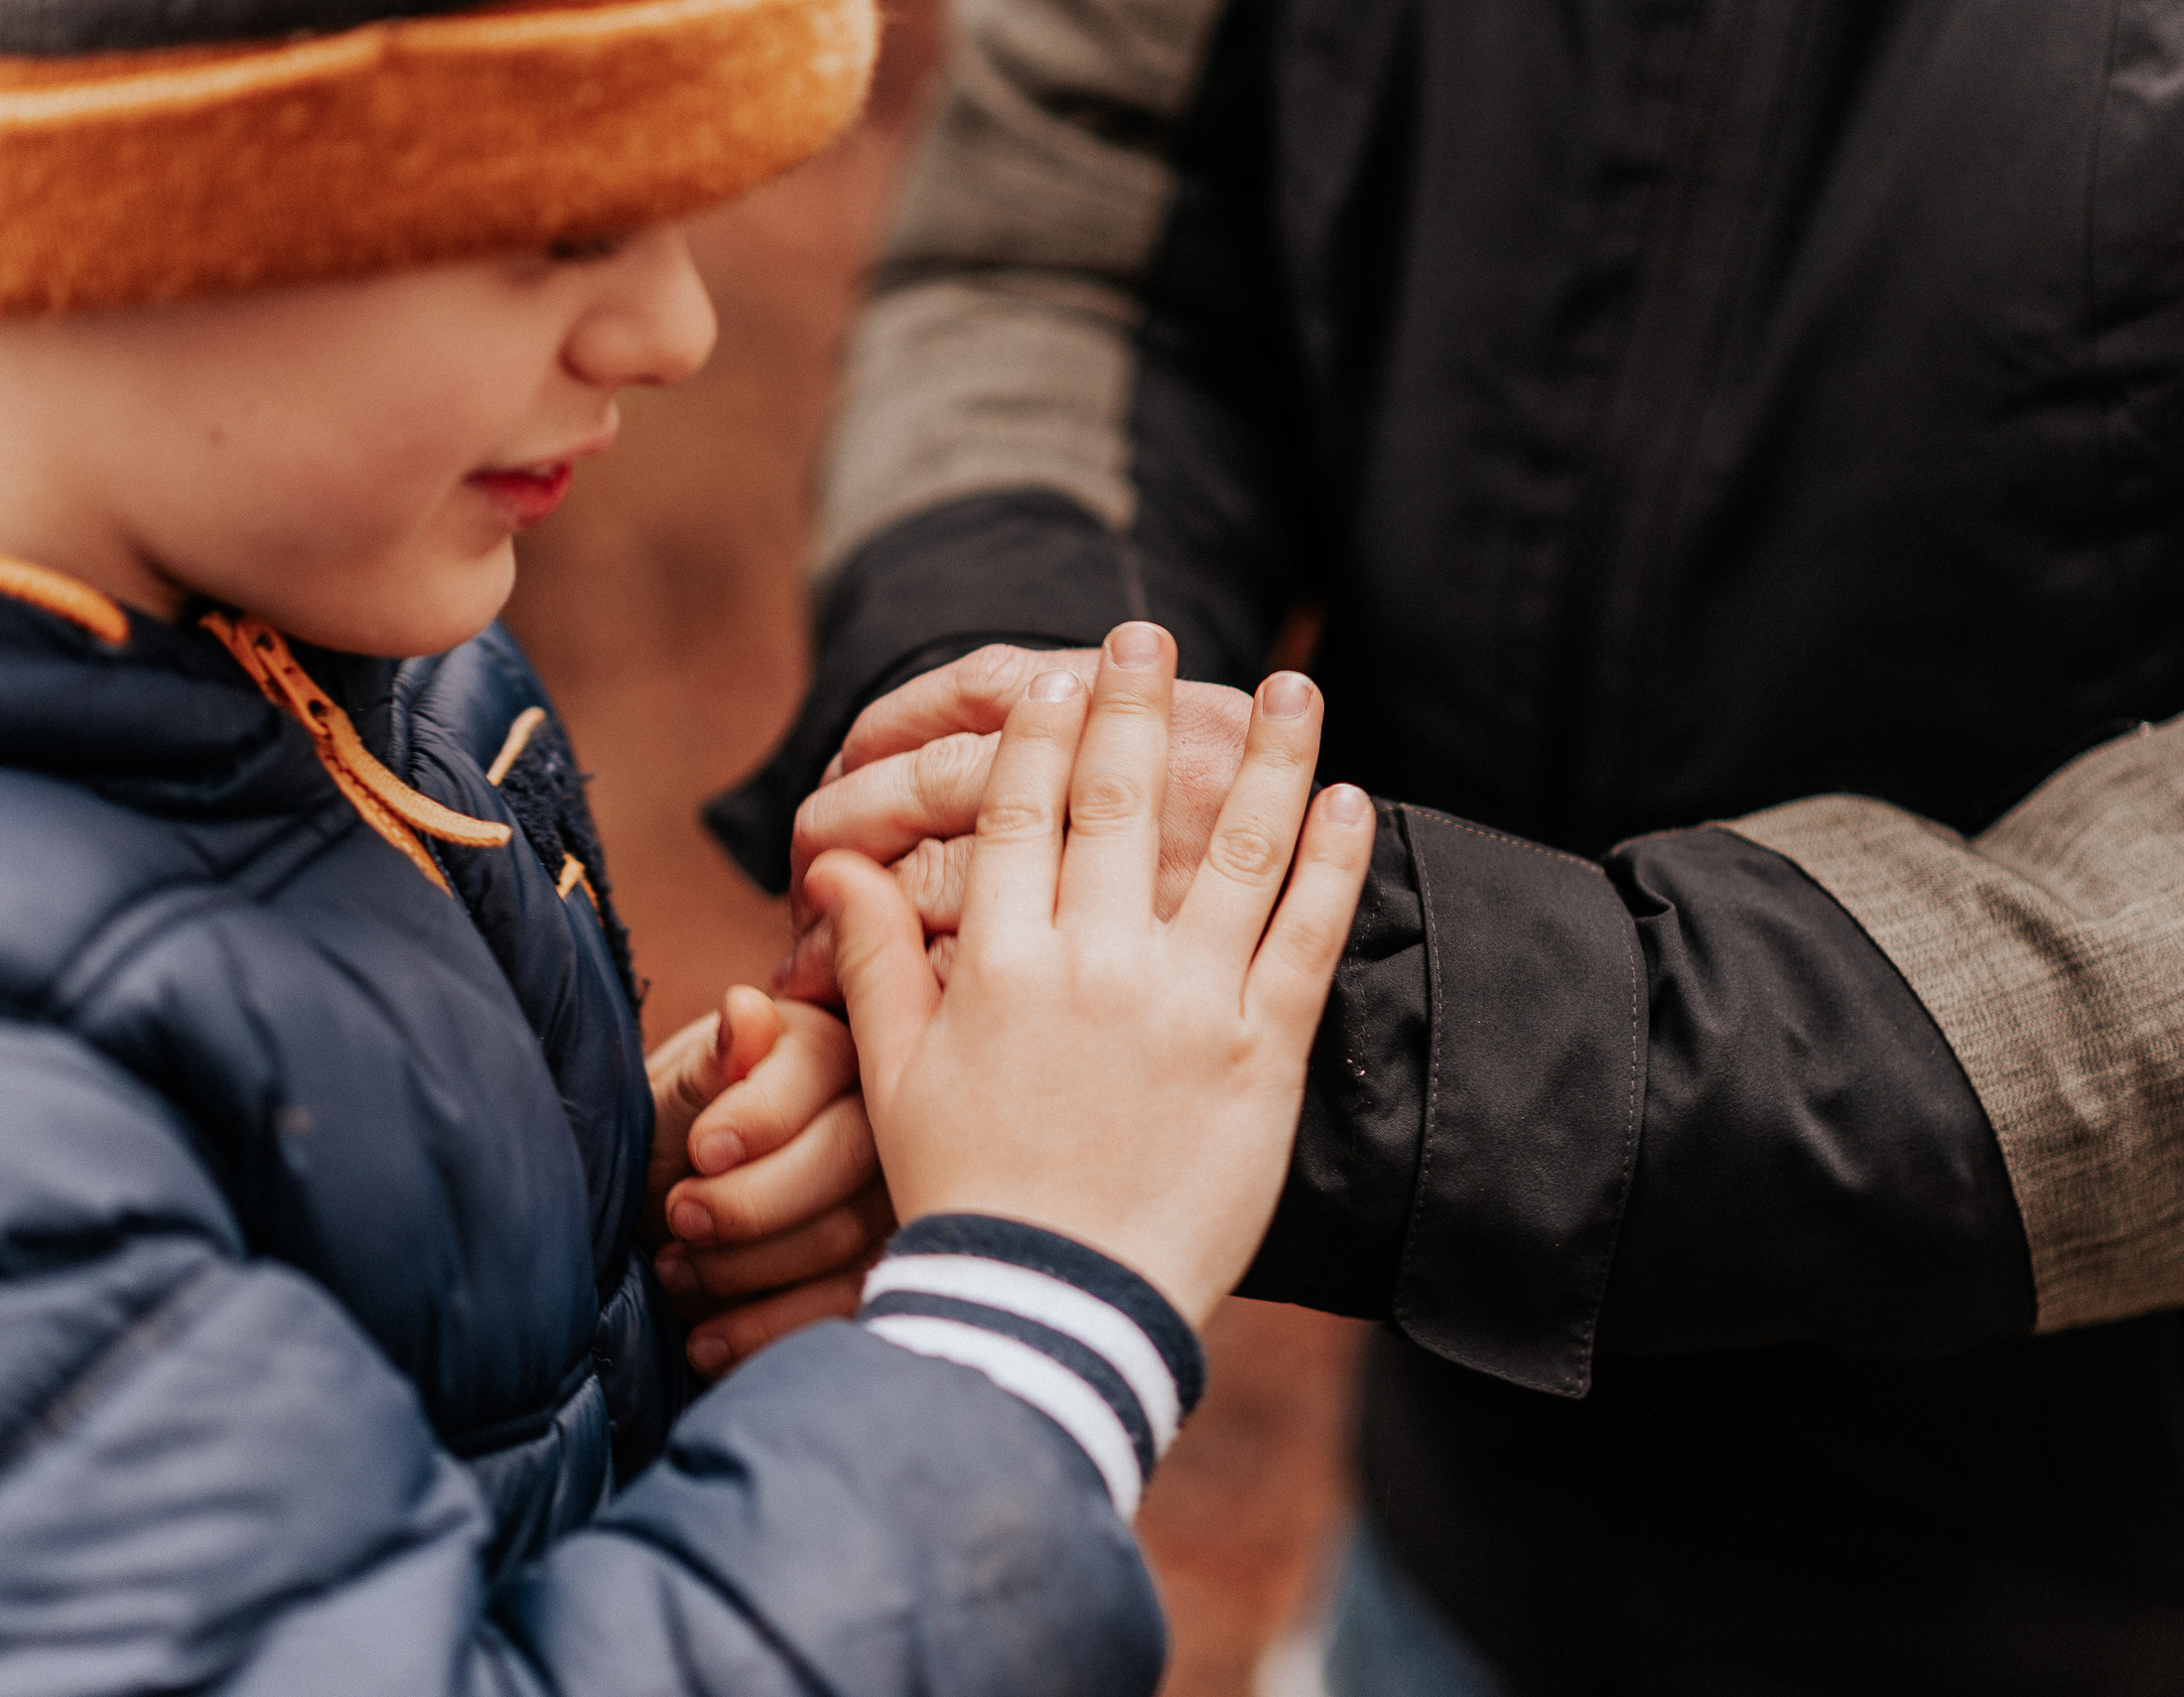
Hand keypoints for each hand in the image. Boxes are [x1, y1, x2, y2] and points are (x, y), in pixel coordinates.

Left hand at [644, 990, 892, 1376]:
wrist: (664, 1214)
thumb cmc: (667, 1138)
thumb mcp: (668, 1096)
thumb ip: (709, 1064)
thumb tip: (747, 1012)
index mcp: (832, 1040)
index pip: (825, 1067)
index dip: (763, 1114)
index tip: (700, 1149)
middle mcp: (879, 1111)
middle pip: (851, 1155)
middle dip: (754, 1200)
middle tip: (677, 1218)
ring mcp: (891, 1194)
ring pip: (850, 1236)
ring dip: (751, 1267)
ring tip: (673, 1271)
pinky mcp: (882, 1266)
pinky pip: (848, 1304)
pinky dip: (771, 1328)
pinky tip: (707, 1339)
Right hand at [808, 622, 1372, 1324]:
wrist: (1054, 1311)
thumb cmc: (966, 1196)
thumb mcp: (895, 1078)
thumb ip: (871, 962)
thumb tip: (832, 866)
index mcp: (1002, 964)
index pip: (1019, 811)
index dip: (1041, 732)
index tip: (1059, 675)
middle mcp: (1098, 966)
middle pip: (1122, 802)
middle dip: (1136, 704)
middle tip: (1150, 634)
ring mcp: (1189, 1007)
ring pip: (1240, 850)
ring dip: (1273, 758)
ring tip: (1293, 686)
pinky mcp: (1265, 1057)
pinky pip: (1310, 939)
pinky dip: (1335, 864)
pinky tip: (1351, 801)